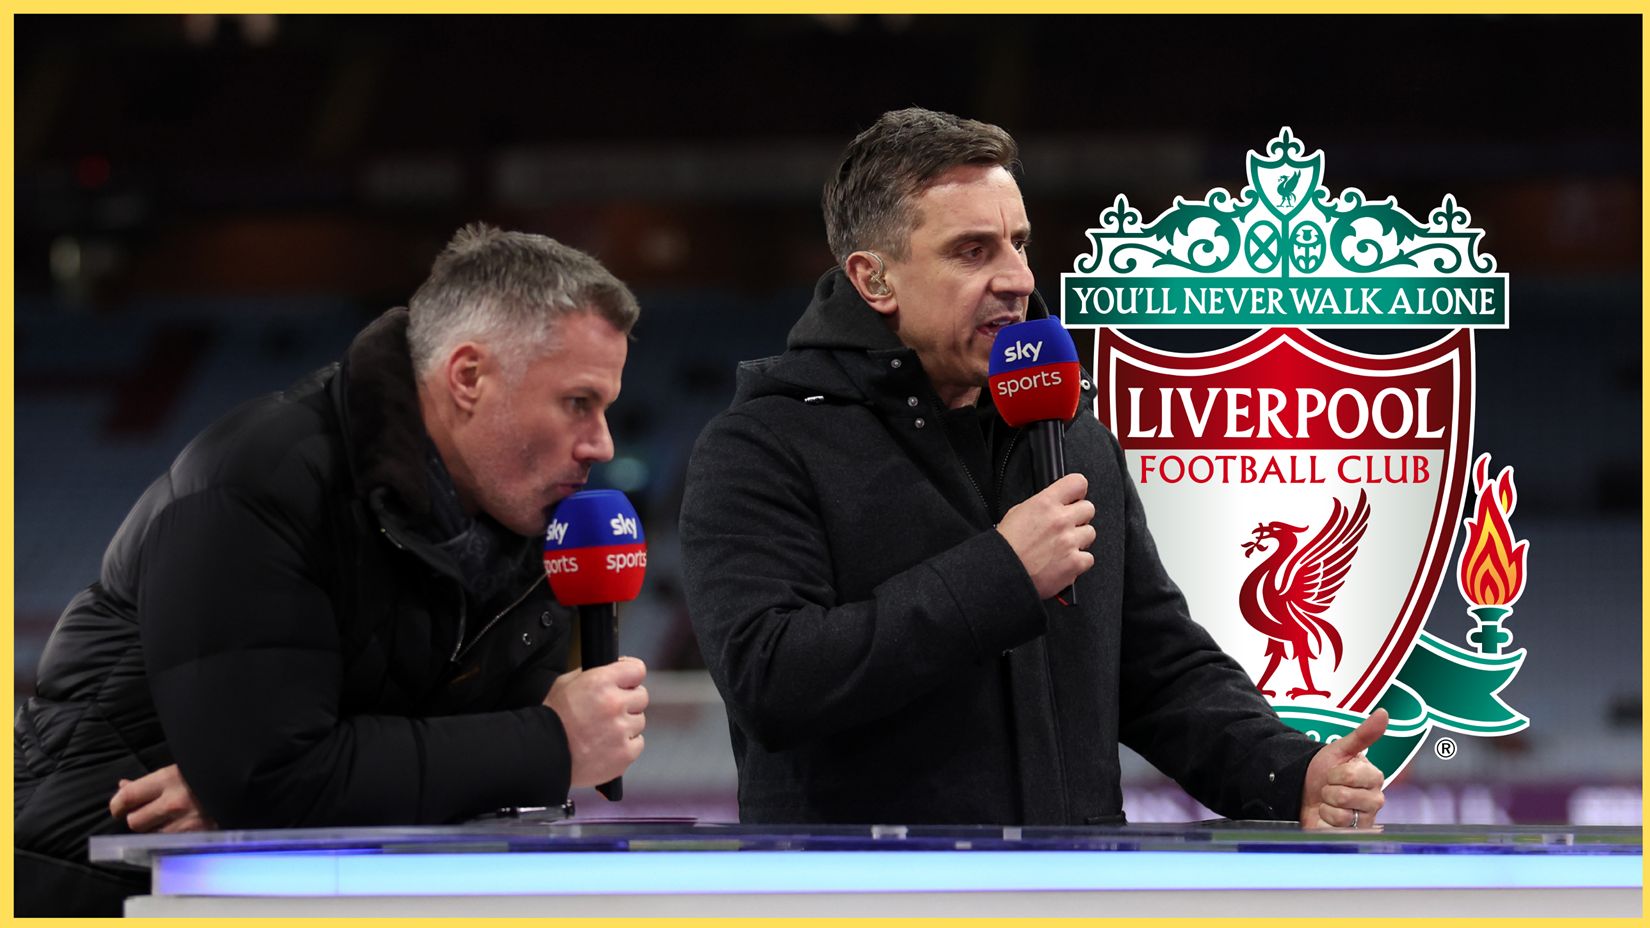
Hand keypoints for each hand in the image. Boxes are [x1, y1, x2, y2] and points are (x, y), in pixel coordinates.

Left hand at [109, 764, 216, 833]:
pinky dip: (170, 837)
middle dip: (137, 818)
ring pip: (151, 836)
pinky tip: (179, 828)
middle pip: (134, 821)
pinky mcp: (198, 836)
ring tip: (167, 819)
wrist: (251, 783)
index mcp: (170, 779)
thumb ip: (152, 780)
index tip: (118, 806)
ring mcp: (186, 823)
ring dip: (155, 830)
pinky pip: (170, 842)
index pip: (127, 797)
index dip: (117, 804)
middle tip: (146, 812)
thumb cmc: (215, 770)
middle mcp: (174, 803)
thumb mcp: (182, 768)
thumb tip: (124, 787)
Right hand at [544, 656, 647, 787]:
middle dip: (627, 702)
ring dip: (626, 725)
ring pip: (639, 721)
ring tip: (602, 731)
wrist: (542, 753)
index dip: (630, 676)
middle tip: (608, 712)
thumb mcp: (565, 684)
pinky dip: (625, 746)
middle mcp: (614, 704)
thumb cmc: (550, 720)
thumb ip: (594, 675)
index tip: (627, 682)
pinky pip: (637, 744)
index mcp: (601, 682)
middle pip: (641, 696)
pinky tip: (606, 746)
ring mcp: (621, 730)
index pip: (637, 670)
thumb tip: (615, 670)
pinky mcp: (625, 753)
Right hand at [997, 473, 1096, 599]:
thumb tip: (1055, 504)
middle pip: (1088, 508)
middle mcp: (1060, 520)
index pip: (1077, 483)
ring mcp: (1069, 541)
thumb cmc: (1006, 546)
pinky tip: (1064, 562)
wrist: (1003, 573)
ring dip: (1079, 540)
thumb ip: (1042, 505)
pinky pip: (1089, 558)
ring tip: (1062, 547)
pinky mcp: (1074, 563)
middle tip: (1066, 527)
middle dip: (1079, 517)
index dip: (1077, 491)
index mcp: (1045, 503)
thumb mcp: (1018, 512)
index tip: (1075, 498)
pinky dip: (1079, 562)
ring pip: (1090, 533)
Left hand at [1300, 708, 1388, 828]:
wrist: (1307, 791)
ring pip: (1341, 815)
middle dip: (1329, 790)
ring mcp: (1365, 820)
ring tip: (1329, 802)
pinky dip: (1325, 822)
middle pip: (1345, 796)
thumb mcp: (1341, 749)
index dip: (1336, 773)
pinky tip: (1328, 817)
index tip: (1335, 772)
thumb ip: (1364, 734)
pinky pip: (1336, 831)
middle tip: (1330, 788)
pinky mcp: (1353, 836)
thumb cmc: (1326, 769)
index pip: (1352, 776)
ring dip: (1326, 806)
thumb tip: (1384, 713)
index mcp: (1375, 778)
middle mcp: (1375, 801)